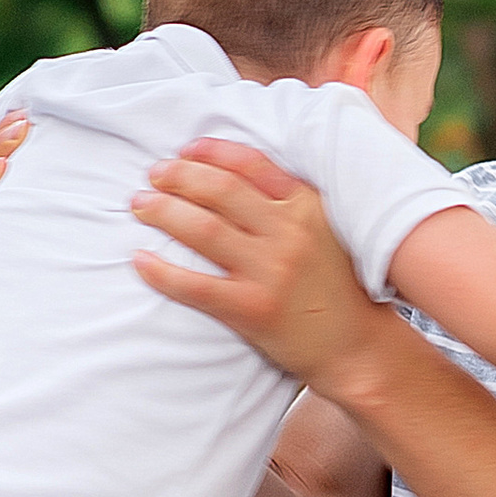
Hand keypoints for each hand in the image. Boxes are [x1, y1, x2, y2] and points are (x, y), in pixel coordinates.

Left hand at [131, 141, 399, 402]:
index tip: (184, 150)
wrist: (356, 346)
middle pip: (220, 190)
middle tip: (152, 175)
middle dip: (178, 176)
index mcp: (307, 206)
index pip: (250, 164)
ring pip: (203, 229)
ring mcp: (271, 271)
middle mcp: (289, 233)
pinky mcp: (253, 308)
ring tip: (139, 205)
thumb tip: (231, 174)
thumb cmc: (336, 286)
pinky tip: (140, 260)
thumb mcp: (324, 230)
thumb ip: (288, 202)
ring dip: (163, 212)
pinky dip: (162, 272)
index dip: (211, 152)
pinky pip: (196, 286)